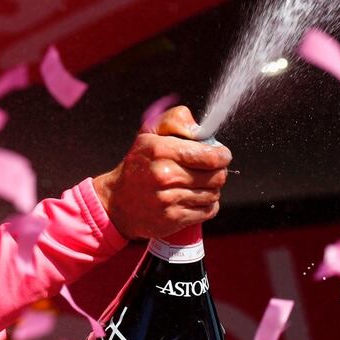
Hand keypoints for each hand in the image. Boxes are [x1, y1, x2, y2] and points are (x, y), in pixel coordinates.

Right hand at [93, 106, 231, 240]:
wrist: (117, 201)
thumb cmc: (139, 164)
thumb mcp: (150, 132)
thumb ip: (176, 119)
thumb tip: (200, 130)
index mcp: (160, 150)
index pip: (210, 156)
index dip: (222, 155)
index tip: (221, 155)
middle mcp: (165, 176)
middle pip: (217, 176)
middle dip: (217, 171)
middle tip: (208, 169)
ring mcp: (169, 200)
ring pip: (214, 194)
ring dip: (211, 189)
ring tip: (195, 184)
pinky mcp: (174, 219)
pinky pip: (208, 211)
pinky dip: (206, 205)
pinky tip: (192, 198)